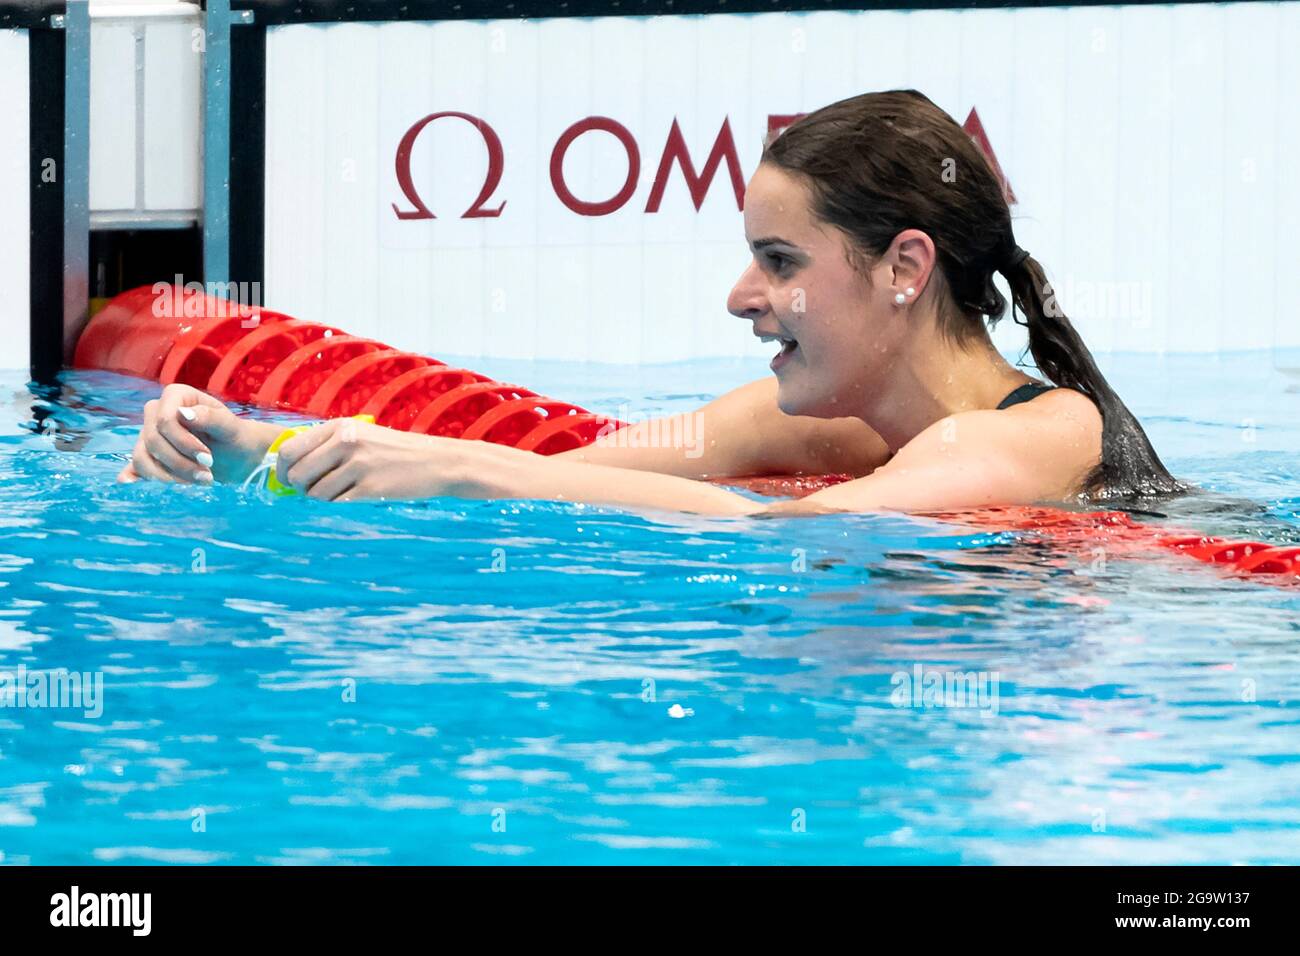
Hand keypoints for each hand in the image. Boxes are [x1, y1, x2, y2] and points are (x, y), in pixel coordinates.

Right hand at [117, 384, 279, 484]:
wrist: (235, 454)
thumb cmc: (234, 436)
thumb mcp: (230, 426)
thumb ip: (210, 417)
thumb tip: (183, 413)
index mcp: (176, 396)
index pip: (165, 420)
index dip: (183, 442)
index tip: (207, 457)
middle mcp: (156, 411)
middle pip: (153, 440)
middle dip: (180, 462)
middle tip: (207, 476)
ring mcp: (148, 433)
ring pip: (143, 456)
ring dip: (169, 476)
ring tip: (198, 482)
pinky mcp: (147, 453)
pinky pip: (137, 465)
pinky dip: (139, 476)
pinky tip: (130, 483)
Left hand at [274, 419, 469, 500]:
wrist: (436, 462)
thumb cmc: (395, 451)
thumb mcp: (362, 434)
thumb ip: (328, 444)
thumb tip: (291, 467)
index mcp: (339, 427)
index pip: (289, 450)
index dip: (282, 470)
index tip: (288, 480)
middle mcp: (346, 443)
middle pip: (297, 474)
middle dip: (299, 488)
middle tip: (312, 491)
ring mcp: (358, 466)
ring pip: (316, 493)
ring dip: (322, 499)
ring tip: (341, 492)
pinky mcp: (370, 489)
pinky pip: (337, 504)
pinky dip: (340, 505)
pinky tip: (354, 497)